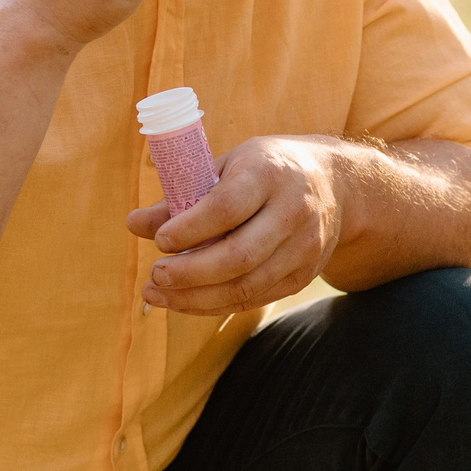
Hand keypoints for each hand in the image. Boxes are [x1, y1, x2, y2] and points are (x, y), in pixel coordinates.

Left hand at [127, 135, 343, 313]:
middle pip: (239, 256)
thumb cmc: (267, 170)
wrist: (336, 184)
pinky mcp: (305, 275)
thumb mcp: (228, 165)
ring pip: (247, 286)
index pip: (227, 208)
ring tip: (159, 295)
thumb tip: (134, 225)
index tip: (161, 242)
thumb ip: (183, 194)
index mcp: (270, 173)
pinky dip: (216, 305)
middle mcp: (294, 211)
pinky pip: (256, 299)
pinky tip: (187, 301)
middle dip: (190, 273)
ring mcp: (305, 247)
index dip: (190, 229)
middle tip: (155, 276)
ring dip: (197, 298)